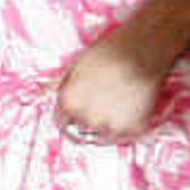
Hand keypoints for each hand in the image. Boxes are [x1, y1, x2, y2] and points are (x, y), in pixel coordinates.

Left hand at [56, 26, 173, 145]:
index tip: (79, 113)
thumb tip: (48, 95)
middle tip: (103, 106)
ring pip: (104, 137)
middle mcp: (86, 120)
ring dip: (108, 128)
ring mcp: (111, 127)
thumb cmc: (107, 54)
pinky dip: (129, 127)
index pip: (62, 122)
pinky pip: (128, 135)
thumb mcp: (74, 69)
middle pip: (83, 129)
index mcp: (68, 105)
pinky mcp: (135, 129)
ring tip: (117, 111)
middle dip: (89, 120)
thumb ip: (65, 88)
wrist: (140, 53)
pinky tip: (132, 113)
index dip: (71, 116)